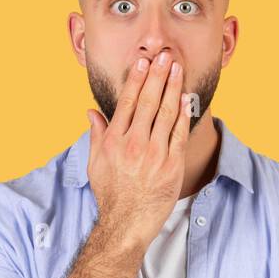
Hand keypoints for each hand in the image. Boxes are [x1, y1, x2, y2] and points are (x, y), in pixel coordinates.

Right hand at [86, 51, 189, 251]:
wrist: (127, 222)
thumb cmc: (111, 193)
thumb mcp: (95, 163)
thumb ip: (96, 134)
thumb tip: (91, 112)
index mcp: (115, 141)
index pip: (128, 103)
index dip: (136, 80)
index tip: (143, 62)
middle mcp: (134, 144)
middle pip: (148, 102)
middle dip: (157, 76)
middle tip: (164, 55)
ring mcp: (154, 154)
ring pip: (166, 113)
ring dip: (173, 88)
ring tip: (177, 69)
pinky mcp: (171, 165)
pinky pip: (180, 133)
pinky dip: (183, 114)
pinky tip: (187, 98)